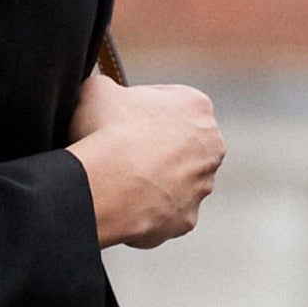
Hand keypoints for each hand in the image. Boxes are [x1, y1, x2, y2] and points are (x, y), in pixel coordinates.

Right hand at [66, 76, 224, 249]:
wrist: (107, 186)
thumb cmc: (105, 132)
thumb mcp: (96, 90)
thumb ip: (106, 86)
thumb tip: (103, 92)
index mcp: (196, 105)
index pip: (168, 103)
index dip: (138, 111)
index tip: (116, 121)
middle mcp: (211, 145)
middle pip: (179, 144)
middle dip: (154, 148)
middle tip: (118, 153)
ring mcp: (202, 186)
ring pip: (176, 181)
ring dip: (153, 181)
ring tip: (118, 183)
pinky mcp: (187, 219)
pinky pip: (165, 213)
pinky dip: (147, 211)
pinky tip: (123, 206)